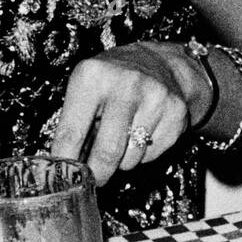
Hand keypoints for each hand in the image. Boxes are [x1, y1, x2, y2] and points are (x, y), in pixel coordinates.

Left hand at [51, 41, 208, 185]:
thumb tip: (66, 167)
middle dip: (97, 174)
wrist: (159, 62)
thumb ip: (73, 124)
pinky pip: (152, 155)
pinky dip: (142, 154)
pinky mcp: (176, 113)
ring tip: (121, 140)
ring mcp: (155, 98)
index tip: (65, 178)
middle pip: (106, 152)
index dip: (66, 162)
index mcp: (93, 76)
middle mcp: (126, 84)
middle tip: (93, 179)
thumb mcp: (85, 88)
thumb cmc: (113, 79)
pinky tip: (141, 133)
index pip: (72, 134)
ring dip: (122, 161)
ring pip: (131, 158)